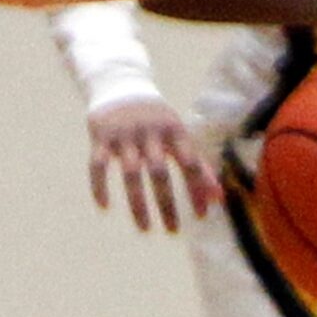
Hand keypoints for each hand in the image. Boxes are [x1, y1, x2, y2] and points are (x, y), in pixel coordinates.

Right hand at [88, 98, 220, 231]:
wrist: (121, 85)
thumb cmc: (158, 119)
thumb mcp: (180, 136)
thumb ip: (200, 165)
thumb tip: (218, 198)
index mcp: (174, 131)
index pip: (190, 163)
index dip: (197, 189)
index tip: (200, 216)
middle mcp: (150, 132)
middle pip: (160, 172)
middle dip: (167, 203)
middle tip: (173, 230)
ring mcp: (124, 134)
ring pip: (131, 173)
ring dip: (138, 203)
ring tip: (145, 228)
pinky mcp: (101, 136)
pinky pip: (97, 165)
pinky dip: (100, 186)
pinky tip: (104, 207)